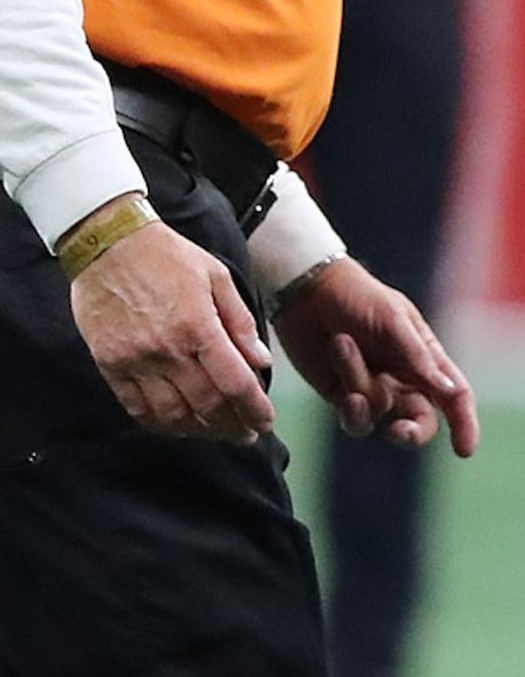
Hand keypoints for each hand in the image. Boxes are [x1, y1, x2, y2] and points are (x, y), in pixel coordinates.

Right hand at [68, 211, 276, 441]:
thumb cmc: (167, 256)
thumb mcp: (217, 277)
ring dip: (199, 431)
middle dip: (232, 427)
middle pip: (207, 407)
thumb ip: (240, 323)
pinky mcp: (110, 364)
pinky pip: (136, 408)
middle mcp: (167, 350)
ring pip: (171, 415)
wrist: (106, 243)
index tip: (265, 422)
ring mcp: (135, 360)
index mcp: (199, 327)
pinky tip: (178, 426)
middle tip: (246, 433)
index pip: (235, 384)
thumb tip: (261, 362)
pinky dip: (160, 424)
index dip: (255, 410)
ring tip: (216, 431)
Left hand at [270, 256, 480, 455]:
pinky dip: (351, 408)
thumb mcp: (394, 322)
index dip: (465, 424)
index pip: (455, 396)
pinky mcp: (342, 396)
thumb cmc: (358, 297)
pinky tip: (342, 385)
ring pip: (379, 415)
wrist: (305, 289)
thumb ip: (420, 359)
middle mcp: (404, 379)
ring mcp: (373, 390)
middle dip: (414, 431)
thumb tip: (451, 392)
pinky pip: (355, 419)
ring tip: (341, 343)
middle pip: (422, 420)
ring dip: (359, 384)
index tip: (465, 450)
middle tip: (400, 431)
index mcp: (427, 359)